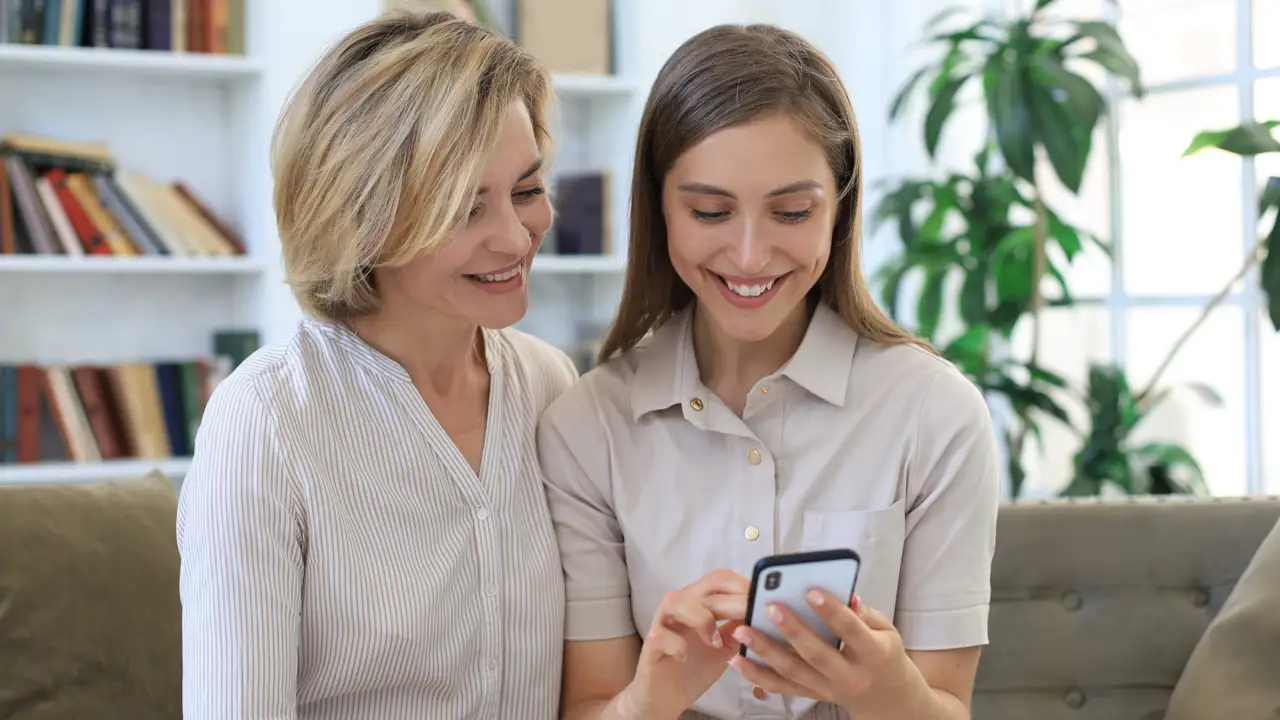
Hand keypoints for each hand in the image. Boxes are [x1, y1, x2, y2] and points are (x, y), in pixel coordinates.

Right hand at [618, 569, 748, 719]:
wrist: (665, 696)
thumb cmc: (695, 666)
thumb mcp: (726, 646)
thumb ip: (741, 629)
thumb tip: (765, 615)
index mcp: (699, 602)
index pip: (721, 580)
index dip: (743, 586)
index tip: (763, 603)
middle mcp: (680, 606)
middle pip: (704, 587)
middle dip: (733, 601)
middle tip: (751, 617)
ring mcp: (662, 624)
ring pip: (676, 601)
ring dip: (702, 619)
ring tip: (715, 642)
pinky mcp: (650, 645)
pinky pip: (660, 635)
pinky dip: (677, 645)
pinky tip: (685, 658)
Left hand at [727, 592, 924, 715]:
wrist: (887, 697)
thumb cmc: (885, 653)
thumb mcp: (887, 631)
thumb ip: (864, 613)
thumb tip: (846, 594)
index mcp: (874, 655)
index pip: (851, 631)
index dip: (832, 611)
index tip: (811, 590)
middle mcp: (849, 677)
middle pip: (817, 654)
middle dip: (791, 630)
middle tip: (769, 606)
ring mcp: (828, 689)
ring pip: (793, 673)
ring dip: (764, 651)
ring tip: (741, 630)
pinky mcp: (811, 694)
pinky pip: (781, 687)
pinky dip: (757, 675)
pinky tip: (738, 660)